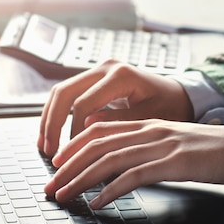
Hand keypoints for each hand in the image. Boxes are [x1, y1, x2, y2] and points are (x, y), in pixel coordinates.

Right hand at [37, 60, 193, 156]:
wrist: (179, 95)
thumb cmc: (170, 106)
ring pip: (61, 92)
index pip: (83, 104)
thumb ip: (119, 121)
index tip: (70, 155)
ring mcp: (98, 71)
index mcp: (120, 75)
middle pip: (64, 93)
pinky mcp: (95, 80)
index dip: (73, 131)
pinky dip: (57, 115)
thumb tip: (87, 127)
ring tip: (44, 146)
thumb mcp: (150, 117)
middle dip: (51, 123)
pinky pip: (68, 96)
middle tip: (48, 151)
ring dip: (49, 119)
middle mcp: (105, 68)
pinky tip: (52, 135)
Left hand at [44, 119, 223, 208]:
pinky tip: (98, 202)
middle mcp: (149, 131)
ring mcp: (160, 146)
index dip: (73, 146)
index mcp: (147, 125)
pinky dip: (111, 190)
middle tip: (50, 185)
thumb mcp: (171, 143)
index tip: (57, 162)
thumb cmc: (209, 150)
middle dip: (67, 166)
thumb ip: (146, 148)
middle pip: (96, 145)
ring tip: (64, 195)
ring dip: (81, 179)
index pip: (99, 130)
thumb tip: (119, 167)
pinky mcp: (173, 163)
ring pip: (109, 160)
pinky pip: (133, 176)